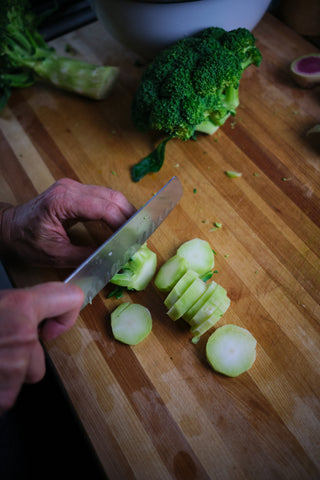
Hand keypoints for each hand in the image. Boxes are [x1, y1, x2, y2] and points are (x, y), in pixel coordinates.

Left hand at [0, 178, 134, 266]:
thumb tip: (113, 259)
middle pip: (112, 197)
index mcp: (63, 201)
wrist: (7, 229)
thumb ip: (86, 255)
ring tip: (134, 232)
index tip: (135, 239)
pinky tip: (121, 224)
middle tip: (140, 236)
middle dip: (130, 216)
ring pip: (110, 194)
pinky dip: (115, 210)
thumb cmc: (25, 242)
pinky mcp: (75, 191)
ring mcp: (73, 187)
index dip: (124, 223)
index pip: (104, 207)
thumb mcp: (56, 255)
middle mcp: (70, 188)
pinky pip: (103, 197)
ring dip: (125, 212)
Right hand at [0, 282, 83, 414]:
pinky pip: (7, 395)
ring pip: (27, 374)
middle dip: (24, 353)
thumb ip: (14, 305)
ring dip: (10, 372)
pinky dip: (0, 387)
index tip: (55, 321)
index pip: (70, 298)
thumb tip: (28, 308)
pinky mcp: (3, 395)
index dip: (66, 310)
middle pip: (42, 351)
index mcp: (19, 307)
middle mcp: (22, 336)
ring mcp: (13, 367)